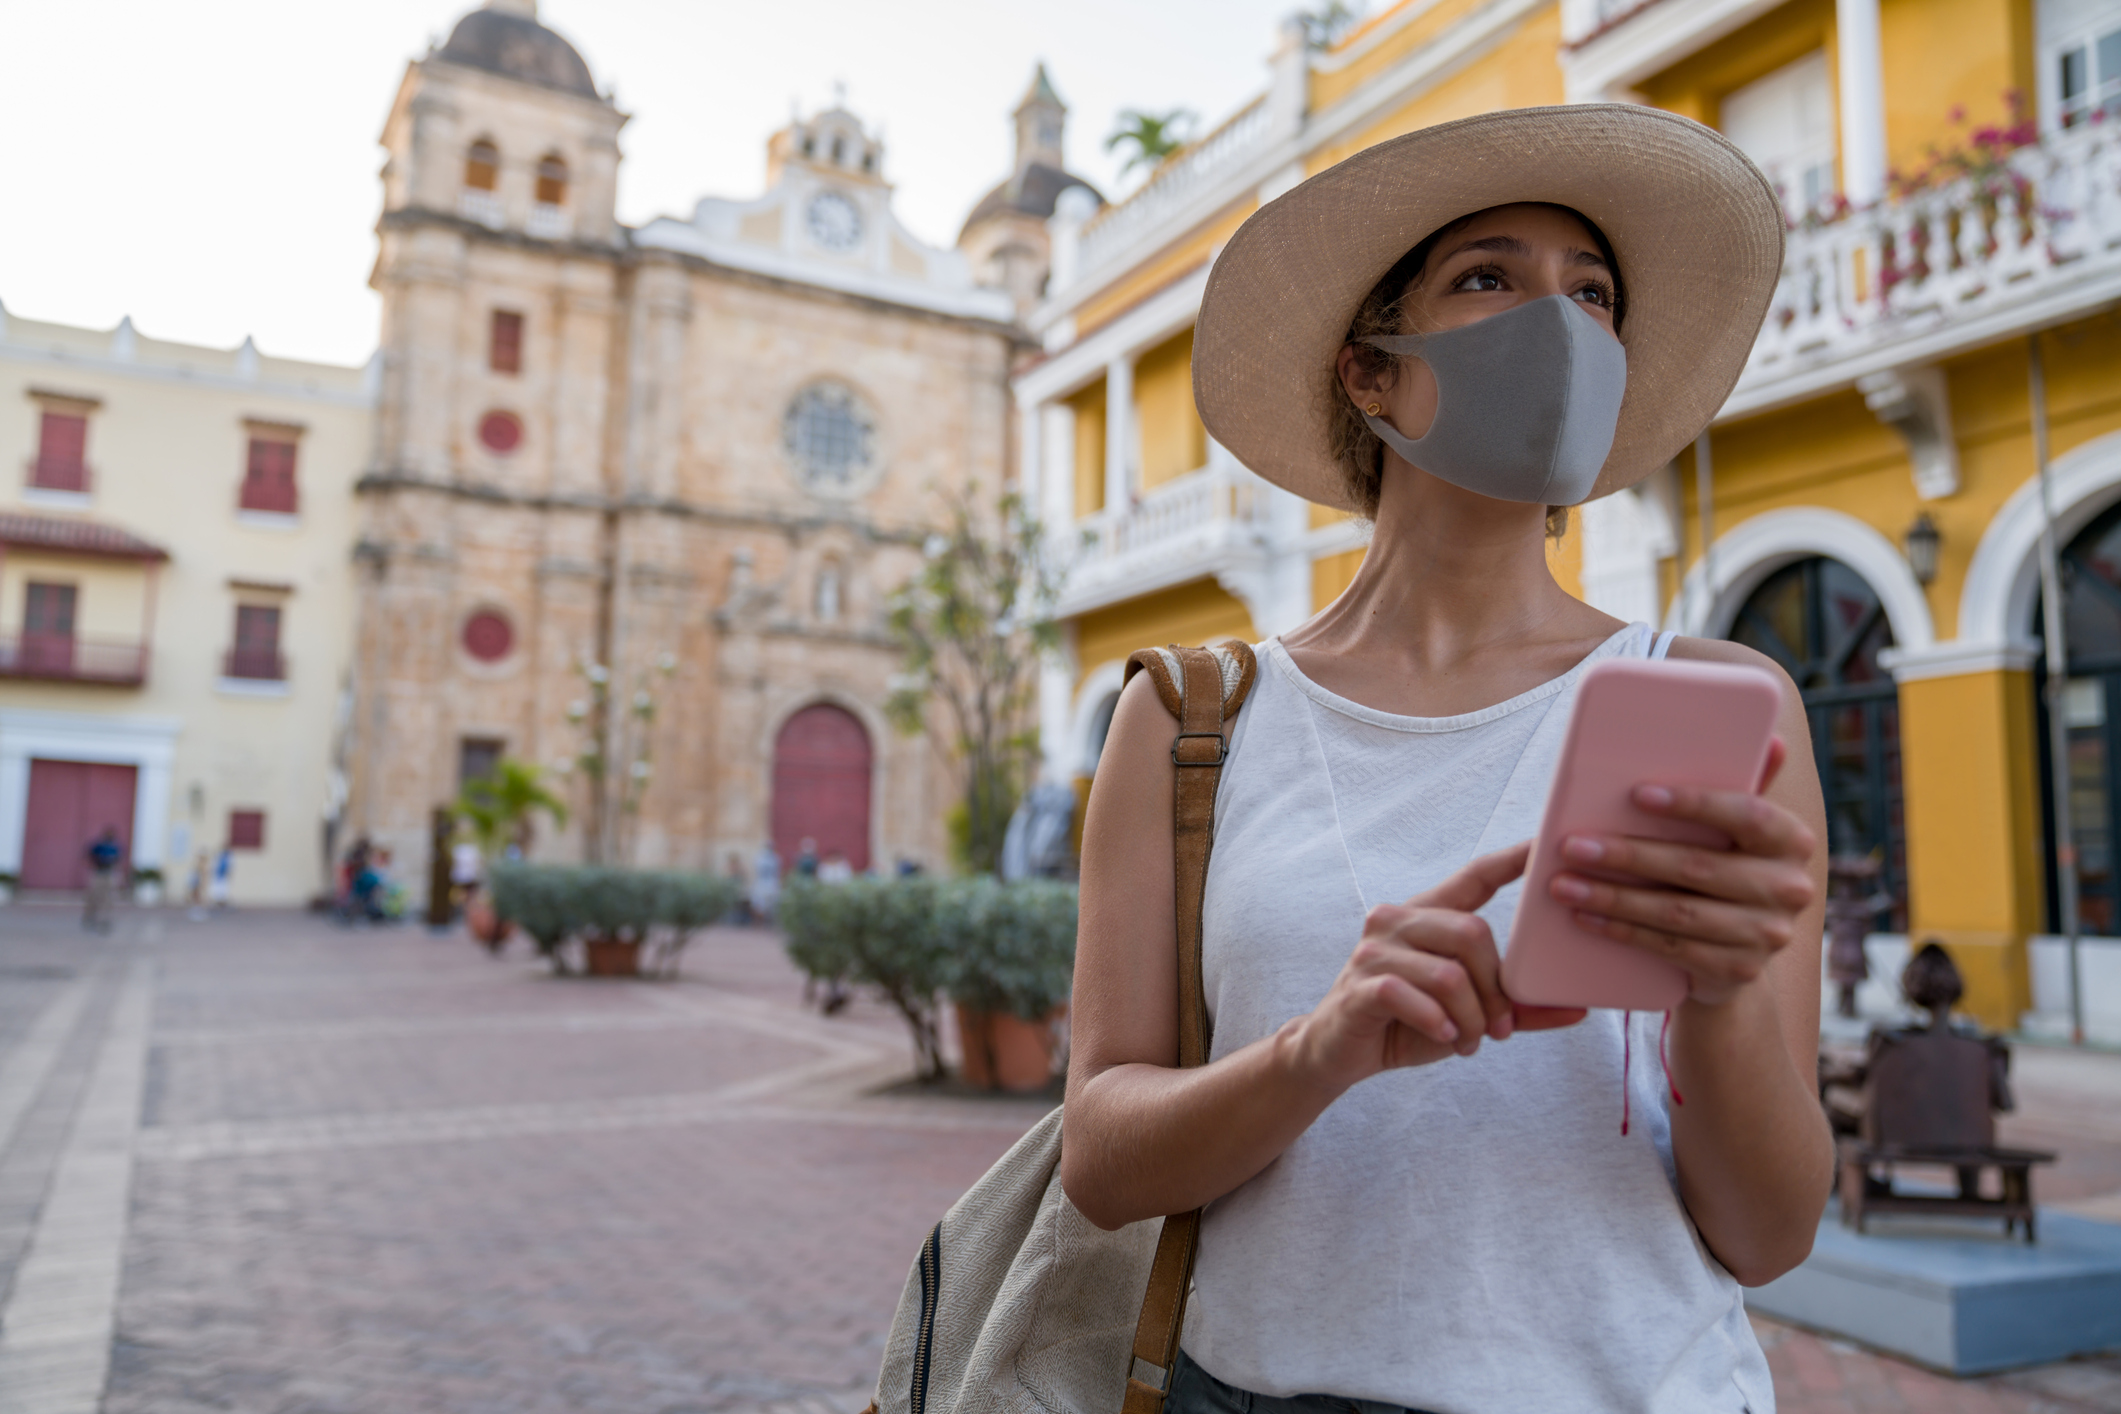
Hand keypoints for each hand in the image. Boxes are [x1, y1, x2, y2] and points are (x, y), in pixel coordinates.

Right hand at [1293, 842, 1586, 1092]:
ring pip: (1449, 974)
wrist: (1336, 1052)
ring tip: (1466, 1041)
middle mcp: (1397, 920)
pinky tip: (1441, 1036)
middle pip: (1472, 933)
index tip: (1545, 845)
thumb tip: (1577, 1009)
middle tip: (1499, 1028)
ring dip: (1469, 1018)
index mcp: (1426, 915)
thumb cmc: (1405, 1023)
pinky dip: (1437, 1023)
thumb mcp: (1466, 1013)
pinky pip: (1413, 996)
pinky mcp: (1361, 983)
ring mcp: (1375, 949)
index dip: (1512, 860)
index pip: (1475, 876)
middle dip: (1495, 990)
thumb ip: (1516, 1008)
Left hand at [1546, 738, 1818, 1005]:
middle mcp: (1790, 888)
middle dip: (1627, 856)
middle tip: (1572, 846)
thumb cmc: (1724, 866)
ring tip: (1563, 883)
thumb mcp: (1734, 828)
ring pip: (1677, 912)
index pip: (1748, 813)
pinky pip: (1670, 948)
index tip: (1637, 794)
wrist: (1736, 949)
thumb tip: (1771, 738)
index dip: (1695, 804)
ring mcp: (1767, 934)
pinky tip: (1584, 918)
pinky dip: (1622, 931)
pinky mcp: (1738, 969)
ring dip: (1613, 898)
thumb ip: (1744, 784)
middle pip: (1698, 867)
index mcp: (1791, 840)